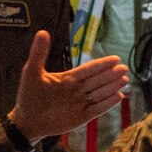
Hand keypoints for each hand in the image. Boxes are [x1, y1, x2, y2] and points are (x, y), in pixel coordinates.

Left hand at [8, 33, 129, 140]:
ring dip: (112, 87)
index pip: (88, 69)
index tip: (115, 58)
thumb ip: (39, 53)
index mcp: (68, 78)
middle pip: (97, 81)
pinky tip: (118, 96)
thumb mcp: (32, 72)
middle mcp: (77, 90)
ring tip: (124, 79)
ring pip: (99, 93)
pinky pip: (96, 109)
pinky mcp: (81, 117)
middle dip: (111, 74)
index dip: (101, 64)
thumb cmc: (29, 96)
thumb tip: (43, 31)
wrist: (26, 120)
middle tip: (124, 67)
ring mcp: (80, 104)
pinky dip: (107, 104)